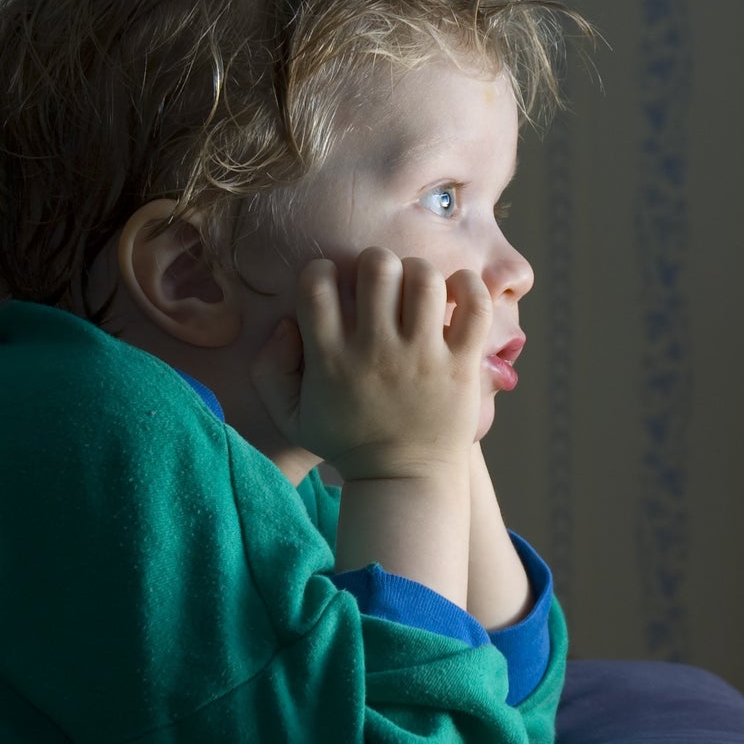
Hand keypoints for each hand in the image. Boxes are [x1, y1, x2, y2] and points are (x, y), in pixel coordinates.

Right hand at [251, 247, 490, 481]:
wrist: (405, 480)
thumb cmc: (349, 442)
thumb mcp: (290, 416)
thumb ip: (268, 370)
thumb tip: (287, 324)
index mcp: (331, 358)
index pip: (317, 282)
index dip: (323, 272)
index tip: (335, 288)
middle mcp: (376, 352)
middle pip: (376, 267)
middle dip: (376, 264)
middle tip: (382, 285)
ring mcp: (422, 357)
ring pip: (424, 278)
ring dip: (419, 272)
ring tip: (417, 291)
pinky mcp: (461, 365)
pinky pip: (474, 305)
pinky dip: (468, 286)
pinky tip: (455, 293)